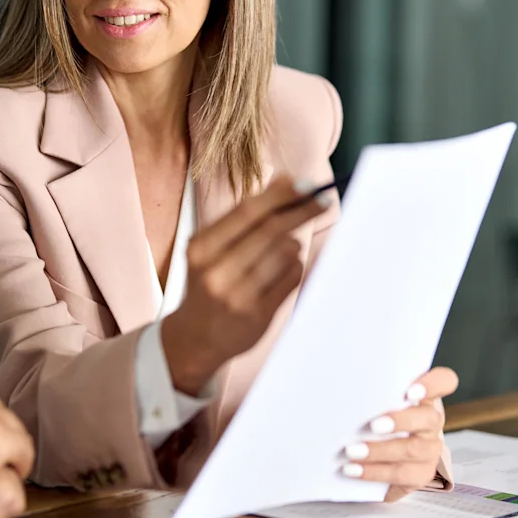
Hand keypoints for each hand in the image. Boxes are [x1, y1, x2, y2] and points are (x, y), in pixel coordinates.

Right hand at [160, 175, 332, 394]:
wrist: (194, 339)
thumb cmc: (209, 283)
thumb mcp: (214, 247)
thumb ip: (246, 215)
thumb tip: (286, 179)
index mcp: (201, 248)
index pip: (247, 212)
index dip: (280, 195)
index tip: (306, 184)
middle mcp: (215, 271)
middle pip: (270, 230)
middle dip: (301, 211)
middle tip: (323, 201)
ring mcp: (236, 295)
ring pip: (285, 253)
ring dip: (294, 244)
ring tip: (286, 247)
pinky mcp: (257, 315)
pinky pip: (291, 278)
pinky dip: (295, 267)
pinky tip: (284, 270)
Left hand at [340, 367, 457, 501]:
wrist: (382, 453)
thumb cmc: (375, 415)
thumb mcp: (375, 399)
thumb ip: (369, 390)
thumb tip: (337, 382)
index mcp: (424, 396)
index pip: (444, 381)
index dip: (432, 384)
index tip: (411, 391)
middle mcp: (431, 421)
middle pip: (428, 418)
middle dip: (400, 421)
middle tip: (373, 425)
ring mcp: (430, 449)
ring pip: (413, 449)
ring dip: (380, 451)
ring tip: (352, 452)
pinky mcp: (421, 473)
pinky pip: (402, 475)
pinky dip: (375, 472)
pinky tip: (354, 470)